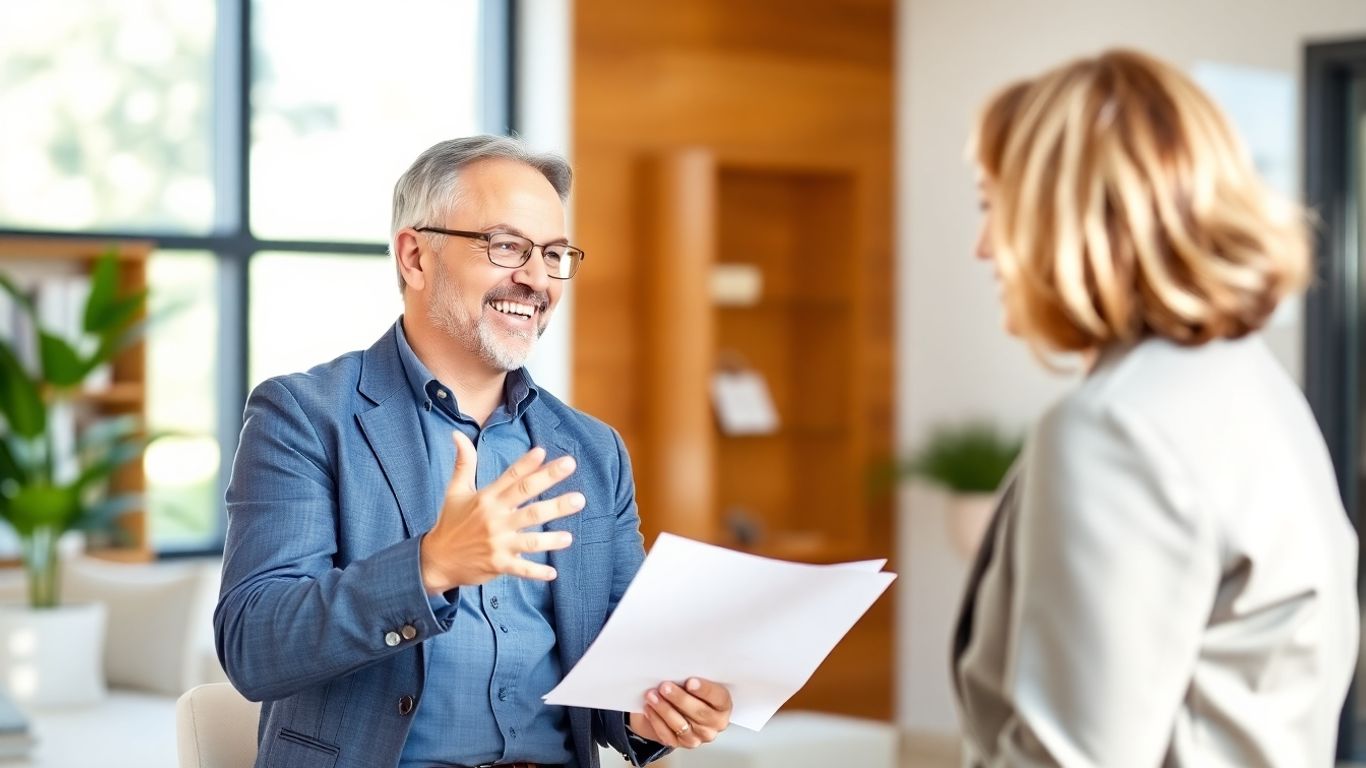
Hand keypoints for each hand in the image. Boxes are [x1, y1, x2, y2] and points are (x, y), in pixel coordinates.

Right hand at [419, 430, 582, 592]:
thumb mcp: (455, 491)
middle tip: (571, 470)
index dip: (526, 464)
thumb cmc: (450, 522)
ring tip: (569, 536)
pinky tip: (552, 573)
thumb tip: (458, 434)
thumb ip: (463, 462)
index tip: (543, 452)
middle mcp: (494, 518)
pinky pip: (520, 569)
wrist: (436, 560)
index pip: (510, 477)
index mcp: (486, 498)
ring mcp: (497, 542)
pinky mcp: (498, 564)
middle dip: (550, 484)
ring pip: (530, 538)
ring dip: (550, 538)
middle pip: (527, 500)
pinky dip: (535, 573)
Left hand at [628, 677, 731, 748]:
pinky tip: (649, 708)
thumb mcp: (696, 682)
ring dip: (664, 709)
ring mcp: (698, 736)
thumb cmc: (689, 691)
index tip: (690, 682)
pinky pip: (668, 735)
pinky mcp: (681, 744)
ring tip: (652, 695)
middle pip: (699, 712)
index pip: (719, 698)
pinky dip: (656, 720)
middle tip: (665, 686)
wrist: (676, 707)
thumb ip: (693, 679)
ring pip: (681, 725)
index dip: (705, 690)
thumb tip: (680, 669)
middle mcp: (714, 724)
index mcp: (723, 706)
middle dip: (680, 698)